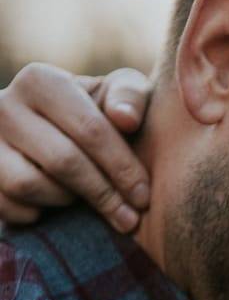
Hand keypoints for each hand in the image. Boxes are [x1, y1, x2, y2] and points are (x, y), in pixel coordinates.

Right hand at [0, 63, 151, 231]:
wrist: (48, 123)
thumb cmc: (97, 108)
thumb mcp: (117, 92)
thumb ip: (130, 96)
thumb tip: (126, 119)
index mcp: (41, 81)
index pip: (90, 129)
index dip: (122, 167)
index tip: (144, 196)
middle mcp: (4, 105)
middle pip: (62, 161)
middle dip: (103, 194)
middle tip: (130, 218)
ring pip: (29, 185)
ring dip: (67, 199)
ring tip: (91, 200)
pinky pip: (5, 205)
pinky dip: (35, 213)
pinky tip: (56, 207)